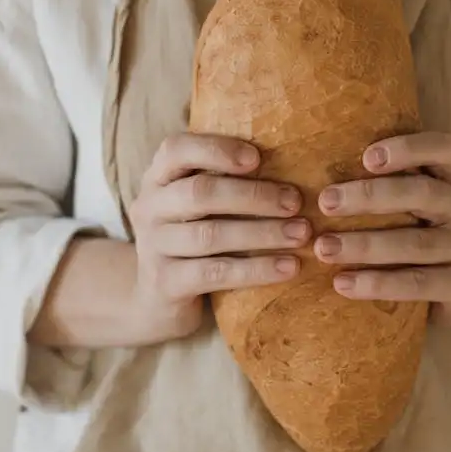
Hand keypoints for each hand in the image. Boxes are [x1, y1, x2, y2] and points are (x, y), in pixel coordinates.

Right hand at [128, 133, 308, 342]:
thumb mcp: (197, 207)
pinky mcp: (164, 284)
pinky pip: (215, 274)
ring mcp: (153, 247)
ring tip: (301, 234)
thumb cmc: (192, 241)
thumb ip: (225, 182)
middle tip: (296, 202)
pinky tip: (289, 267)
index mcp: (158, 179)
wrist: (155, 302)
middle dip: (253, 195)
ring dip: (263, 233)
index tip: (257, 157)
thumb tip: (293, 160)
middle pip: (200, 192)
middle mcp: (149, 208)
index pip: (176, 149)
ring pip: (210, 235)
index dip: (216, 149)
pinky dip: (256, 270)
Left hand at [313, 132, 450, 314]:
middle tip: (325, 202)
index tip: (366, 157)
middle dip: (371, 196)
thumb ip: (377, 185)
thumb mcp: (405, 204)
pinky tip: (343, 283)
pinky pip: (419, 283)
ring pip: (418, 243)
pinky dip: (378, 283)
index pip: (444, 148)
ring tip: (324, 248)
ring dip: (366, 245)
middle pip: (425, 193)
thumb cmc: (413, 233)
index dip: (409, 148)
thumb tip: (314, 168)